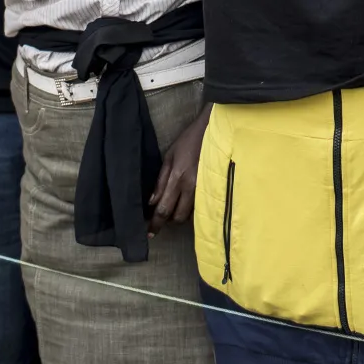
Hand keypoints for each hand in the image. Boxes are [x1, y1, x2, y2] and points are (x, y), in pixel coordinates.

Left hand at [149, 105, 207, 232]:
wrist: (213, 130)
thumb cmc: (188, 141)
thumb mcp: (169, 157)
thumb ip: (160, 181)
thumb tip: (152, 202)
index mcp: (178, 178)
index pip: (164, 209)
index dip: (156, 223)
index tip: (150, 233)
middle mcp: (191, 187)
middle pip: (177, 217)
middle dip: (168, 219)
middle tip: (163, 213)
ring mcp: (205, 189)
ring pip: (190, 214)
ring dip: (181, 213)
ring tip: (176, 204)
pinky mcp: (214, 188)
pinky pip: (200, 207)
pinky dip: (192, 208)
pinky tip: (188, 200)